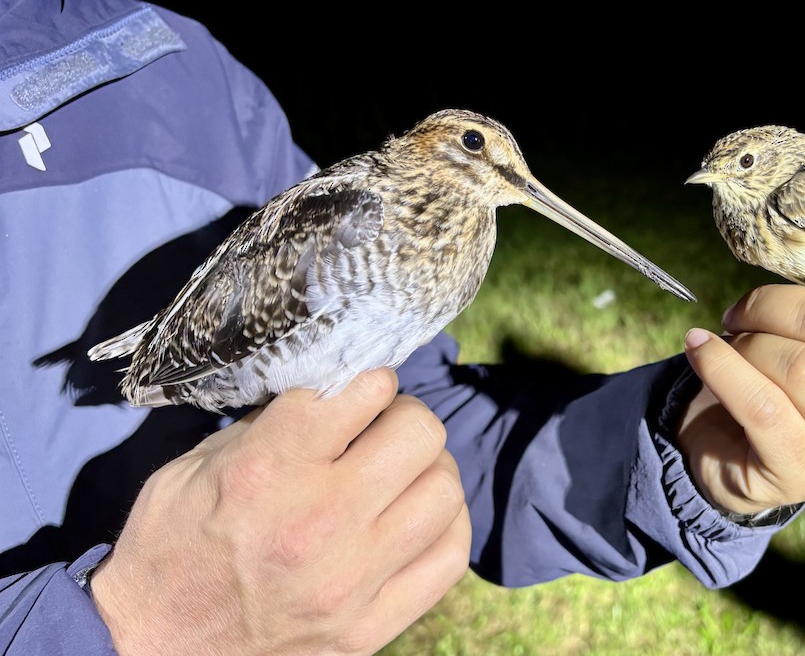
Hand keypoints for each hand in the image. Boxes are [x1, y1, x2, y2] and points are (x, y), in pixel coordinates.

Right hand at [90, 369, 470, 654]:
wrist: (148, 648)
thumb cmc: (168, 548)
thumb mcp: (198, 466)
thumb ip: (273, 426)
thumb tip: (338, 394)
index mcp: (268, 471)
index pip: (361, 392)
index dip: (366, 381)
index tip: (359, 392)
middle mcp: (317, 521)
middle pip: (420, 435)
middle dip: (405, 418)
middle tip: (384, 429)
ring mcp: (350, 580)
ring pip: (444, 492)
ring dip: (429, 472)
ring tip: (401, 475)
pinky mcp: (367, 626)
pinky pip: (449, 558)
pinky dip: (444, 526)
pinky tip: (417, 518)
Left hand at [677, 275, 804, 514]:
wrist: (732, 453)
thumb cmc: (778, 379)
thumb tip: (804, 265)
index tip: (803, 282)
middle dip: (775, 306)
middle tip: (740, 313)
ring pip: (803, 368)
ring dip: (749, 344)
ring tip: (726, 345)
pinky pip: (763, 408)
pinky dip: (721, 368)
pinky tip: (699, 350)